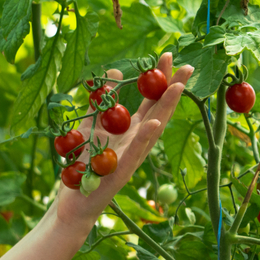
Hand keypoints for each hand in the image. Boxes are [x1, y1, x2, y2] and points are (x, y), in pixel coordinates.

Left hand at [54, 53, 193, 231]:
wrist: (73, 203)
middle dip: (172, 88)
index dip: (161, 80)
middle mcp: (137, 143)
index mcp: (130, 132)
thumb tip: (114, 71)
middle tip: (186, 64)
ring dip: (166, 108)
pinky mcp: (121, 173)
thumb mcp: (90, 127)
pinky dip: (145, 138)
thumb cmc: (84, 166)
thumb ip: (101, 102)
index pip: (150, 101)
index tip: (169, 56)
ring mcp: (131, 158)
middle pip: (159, 111)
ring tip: (178, 87)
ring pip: (153, 130)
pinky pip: (134, 153)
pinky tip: (154, 123)